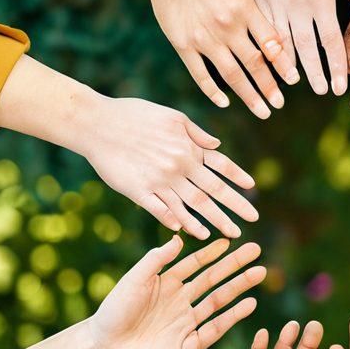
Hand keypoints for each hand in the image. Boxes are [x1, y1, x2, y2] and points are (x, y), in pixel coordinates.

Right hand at [80, 97, 257, 237]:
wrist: (96, 123)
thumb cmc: (133, 115)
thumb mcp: (171, 116)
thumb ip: (196, 133)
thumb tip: (217, 143)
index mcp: (188, 147)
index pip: (220, 164)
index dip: (238, 177)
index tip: (252, 188)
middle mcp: (178, 165)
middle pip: (212, 190)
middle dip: (234, 206)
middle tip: (252, 219)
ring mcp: (159, 180)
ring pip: (192, 205)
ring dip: (212, 220)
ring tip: (228, 233)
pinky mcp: (139, 191)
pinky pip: (162, 210)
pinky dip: (177, 221)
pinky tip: (188, 232)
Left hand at [86, 236, 264, 348]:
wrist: (103, 348)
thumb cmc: (113, 311)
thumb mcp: (135, 279)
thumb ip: (156, 259)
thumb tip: (179, 238)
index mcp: (166, 284)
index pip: (195, 265)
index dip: (213, 253)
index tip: (230, 240)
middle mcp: (180, 302)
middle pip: (213, 281)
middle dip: (234, 266)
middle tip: (256, 251)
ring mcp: (186, 324)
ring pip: (218, 302)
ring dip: (239, 287)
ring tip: (259, 272)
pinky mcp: (188, 346)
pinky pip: (214, 330)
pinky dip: (232, 317)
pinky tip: (248, 304)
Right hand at [148, 0, 294, 118]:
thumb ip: (257, 15)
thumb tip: (277, 44)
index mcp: (245, 8)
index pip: (271, 43)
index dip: (284, 64)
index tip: (294, 80)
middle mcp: (227, 25)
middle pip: (254, 64)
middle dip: (270, 87)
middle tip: (280, 104)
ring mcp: (204, 37)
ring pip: (232, 74)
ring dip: (249, 96)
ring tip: (263, 111)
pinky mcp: (183, 44)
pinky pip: (201, 74)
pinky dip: (213, 91)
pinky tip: (225, 103)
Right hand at [243, 0, 349, 95]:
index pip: (332, 38)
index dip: (338, 64)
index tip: (342, 83)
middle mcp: (296, 2)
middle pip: (308, 47)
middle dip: (316, 73)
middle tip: (323, 92)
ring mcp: (273, 1)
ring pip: (282, 42)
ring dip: (290, 66)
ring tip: (296, 85)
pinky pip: (263, 30)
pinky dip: (269, 48)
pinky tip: (272, 62)